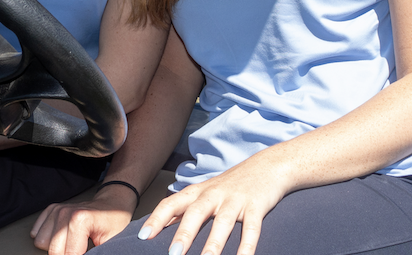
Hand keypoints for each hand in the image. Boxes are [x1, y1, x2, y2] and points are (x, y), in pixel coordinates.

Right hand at [31, 184, 137, 254]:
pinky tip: (62, 238)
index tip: (85, 254)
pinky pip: (37, 232)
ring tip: (72, 245)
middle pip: (53, 250)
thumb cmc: (112, 223)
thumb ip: (96, 254)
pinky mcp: (51, 210)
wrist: (111, 204)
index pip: (68, 254)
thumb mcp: (109, 244)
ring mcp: (57, 210)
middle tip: (81, 250)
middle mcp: (64, 212)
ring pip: (41, 242)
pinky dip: (47, 239)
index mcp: (79, 219)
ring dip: (55, 248)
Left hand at [137, 156, 289, 254]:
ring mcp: (235, 200)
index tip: (143, 237)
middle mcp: (214, 194)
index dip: (157, 219)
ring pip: (223, 222)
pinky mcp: (256, 206)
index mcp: (198, 192)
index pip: (172, 203)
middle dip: (184, 233)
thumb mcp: (206, 192)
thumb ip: (185, 209)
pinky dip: (247, 246)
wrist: (268, 165)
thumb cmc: (231, 184)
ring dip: (213, 243)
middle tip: (172, 254)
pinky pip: (252, 228)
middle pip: (195, 212)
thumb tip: (159, 226)